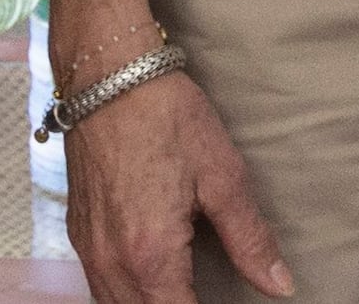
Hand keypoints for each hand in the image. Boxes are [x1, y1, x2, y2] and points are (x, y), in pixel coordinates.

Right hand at [63, 64, 292, 302]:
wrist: (108, 77)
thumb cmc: (167, 118)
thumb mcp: (223, 176)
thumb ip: (250, 239)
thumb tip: (280, 286)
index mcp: (150, 256)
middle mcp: (111, 263)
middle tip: (210, 296)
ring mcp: (88, 251)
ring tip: (189, 294)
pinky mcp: (78, 235)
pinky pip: (100, 288)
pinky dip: (127, 296)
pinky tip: (154, 284)